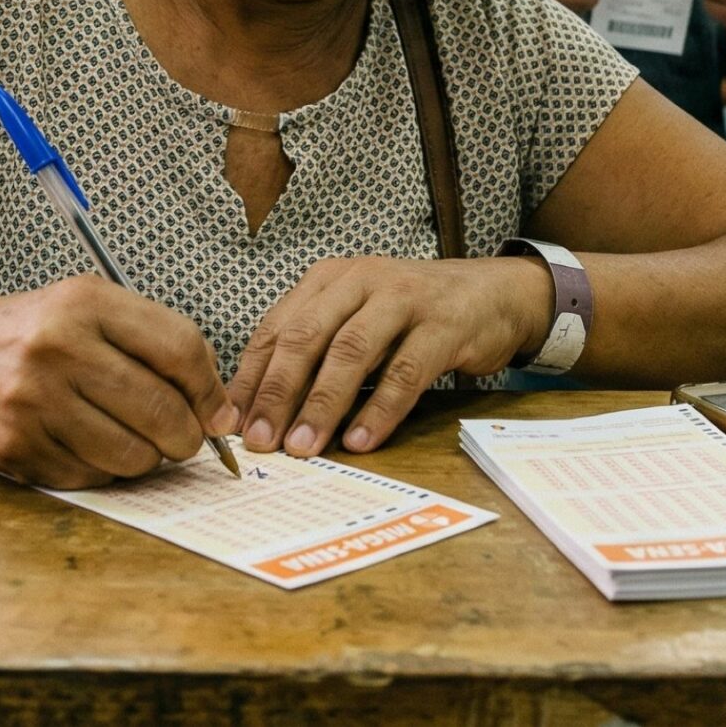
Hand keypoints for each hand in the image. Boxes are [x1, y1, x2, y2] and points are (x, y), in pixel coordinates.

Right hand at [0, 277, 234, 488]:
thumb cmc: (37, 334)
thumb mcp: (92, 310)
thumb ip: (158, 343)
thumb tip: (220, 410)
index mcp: (85, 304)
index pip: (179, 348)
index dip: (210, 390)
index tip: (218, 414)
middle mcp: (56, 348)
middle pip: (160, 409)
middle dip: (186, 436)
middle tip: (182, 438)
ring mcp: (31, 401)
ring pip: (131, 455)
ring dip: (146, 458)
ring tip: (133, 439)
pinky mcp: (15, 447)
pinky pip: (91, 478)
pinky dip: (104, 471)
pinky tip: (89, 446)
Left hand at [230, 255, 551, 459]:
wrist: (494, 293)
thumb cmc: (413, 316)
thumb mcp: (357, 320)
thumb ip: (317, 354)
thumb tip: (263, 412)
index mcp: (329, 279)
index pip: (276, 329)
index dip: (251, 378)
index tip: (232, 424)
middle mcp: (361, 281)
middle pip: (306, 336)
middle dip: (277, 391)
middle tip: (259, 440)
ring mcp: (404, 299)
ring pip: (351, 352)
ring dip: (322, 404)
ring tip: (302, 447)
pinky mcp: (444, 325)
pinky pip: (405, 371)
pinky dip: (380, 409)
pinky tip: (361, 441)